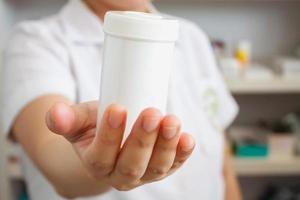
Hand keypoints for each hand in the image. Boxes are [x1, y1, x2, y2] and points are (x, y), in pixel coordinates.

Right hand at [46, 101, 194, 190]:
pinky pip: (173, 165)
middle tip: (152, 113)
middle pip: (131, 165)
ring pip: (155, 168)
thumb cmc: (94, 128)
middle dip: (143, 140)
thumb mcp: (79, 121)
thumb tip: (55, 112)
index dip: (109, 135)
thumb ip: (66, 118)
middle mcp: (120, 175)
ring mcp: (143, 174)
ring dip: (166, 146)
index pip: (100, 156)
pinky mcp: (161, 168)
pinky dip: (182, 154)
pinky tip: (187, 139)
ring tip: (172, 121)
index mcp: (95, 164)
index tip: (117, 109)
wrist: (110, 143)